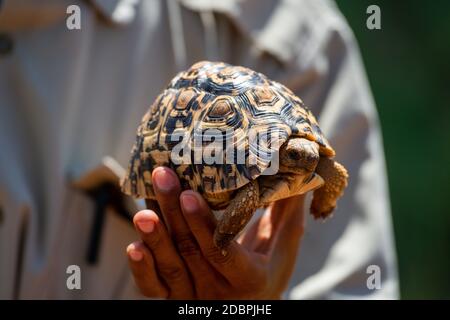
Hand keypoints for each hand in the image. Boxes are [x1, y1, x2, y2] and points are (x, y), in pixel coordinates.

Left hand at [126, 167, 305, 298]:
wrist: (249, 308)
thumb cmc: (267, 273)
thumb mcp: (282, 247)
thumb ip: (286, 213)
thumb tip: (300, 173)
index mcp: (247, 278)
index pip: (222, 252)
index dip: (204, 224)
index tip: (190, 193)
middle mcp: (217, 291)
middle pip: (191, 251)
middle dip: (174, 214)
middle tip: (162, 176)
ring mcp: (192, 297)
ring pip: (170, 266)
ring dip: (155, 236)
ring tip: (144, 208)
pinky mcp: (172, 299)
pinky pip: (153, 288)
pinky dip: (142, 269)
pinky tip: (134, 246)